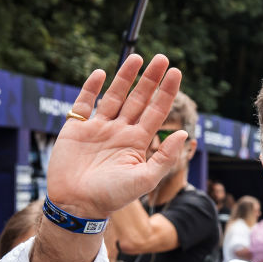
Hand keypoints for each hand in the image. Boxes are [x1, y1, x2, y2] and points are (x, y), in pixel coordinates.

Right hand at [46, 54, 185, 217]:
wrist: (78, 205)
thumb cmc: (113, 196)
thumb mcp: (145, 178)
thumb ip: (165, 157)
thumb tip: (185, 133)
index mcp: (138, 141)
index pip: (157, 111)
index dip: (167, 92)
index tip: (176, 73)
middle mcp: (120, 131)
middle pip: (139, 99)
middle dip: (150, 79)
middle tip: (162, 58)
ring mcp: (99, 128)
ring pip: (115, 96)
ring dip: (125, 77)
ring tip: (137, 56)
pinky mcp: (76, 128)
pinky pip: (84, 103)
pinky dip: (91, 88)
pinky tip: (101, 73)